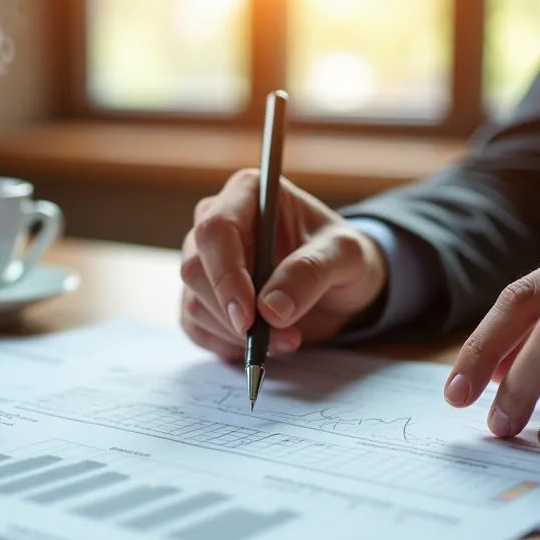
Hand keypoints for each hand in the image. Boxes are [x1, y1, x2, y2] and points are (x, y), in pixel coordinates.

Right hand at [179, 168, 387, 360]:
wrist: (340, 283)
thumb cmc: (341, 255)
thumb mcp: (345, 256)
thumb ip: (310, 273)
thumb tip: (270, 309)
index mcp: (248, 193)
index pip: (216, 229)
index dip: (226, 275)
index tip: (249, 317)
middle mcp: (216, 220)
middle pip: (195, 269)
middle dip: (235, 315)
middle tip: (283, 337)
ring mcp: (205, 260)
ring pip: (194, 303)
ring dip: (237, 335)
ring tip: (287, 339)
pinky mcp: (202, 295)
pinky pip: (196, 327)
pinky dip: (227, 345)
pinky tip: (263, 345)